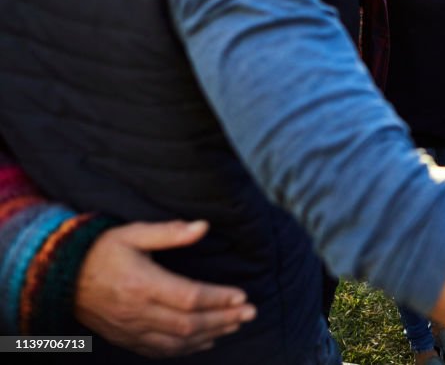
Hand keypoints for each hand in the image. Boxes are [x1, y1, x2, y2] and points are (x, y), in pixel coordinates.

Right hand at [75, 220, 255, 357]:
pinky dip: (188, 348)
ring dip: (212, 334)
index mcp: (142, 284)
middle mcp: (137, 311)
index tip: (242, 295)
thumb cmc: (103, 250)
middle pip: (189, 323)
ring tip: (237, 324)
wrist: (62, 277)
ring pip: (178, 341)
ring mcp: (131, 329)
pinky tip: (208, 340)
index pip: (188, 297)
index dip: (218, 299)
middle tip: (250, 312)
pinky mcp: (127, 338)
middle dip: (224, 319)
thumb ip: (170, 232)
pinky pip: (162, 350)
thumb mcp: (134, 233)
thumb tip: (203, 226)